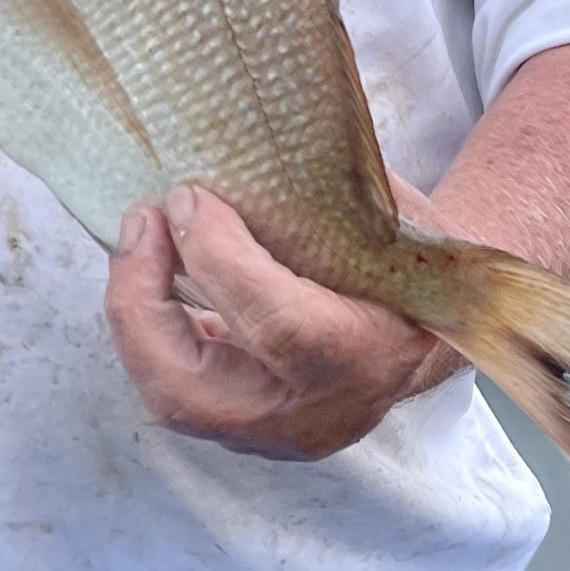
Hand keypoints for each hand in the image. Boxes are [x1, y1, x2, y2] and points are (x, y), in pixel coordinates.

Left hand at [104, 181, 460, 460]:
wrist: (435, 325)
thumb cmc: (406, 253)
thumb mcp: (383, 215)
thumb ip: (319, 195)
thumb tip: (237, 138)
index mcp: (367, 355)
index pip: (273, 323)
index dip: (217, 256)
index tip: (188, 195)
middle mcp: (315, 415)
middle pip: (193, 387)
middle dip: (143, 303)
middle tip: (141, 222)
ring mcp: (274, 432)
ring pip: (170, 396)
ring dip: (134, 314)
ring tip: (138, 239)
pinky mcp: (242, 426)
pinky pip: (175, 385)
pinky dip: (148, 328)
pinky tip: (148, 270)